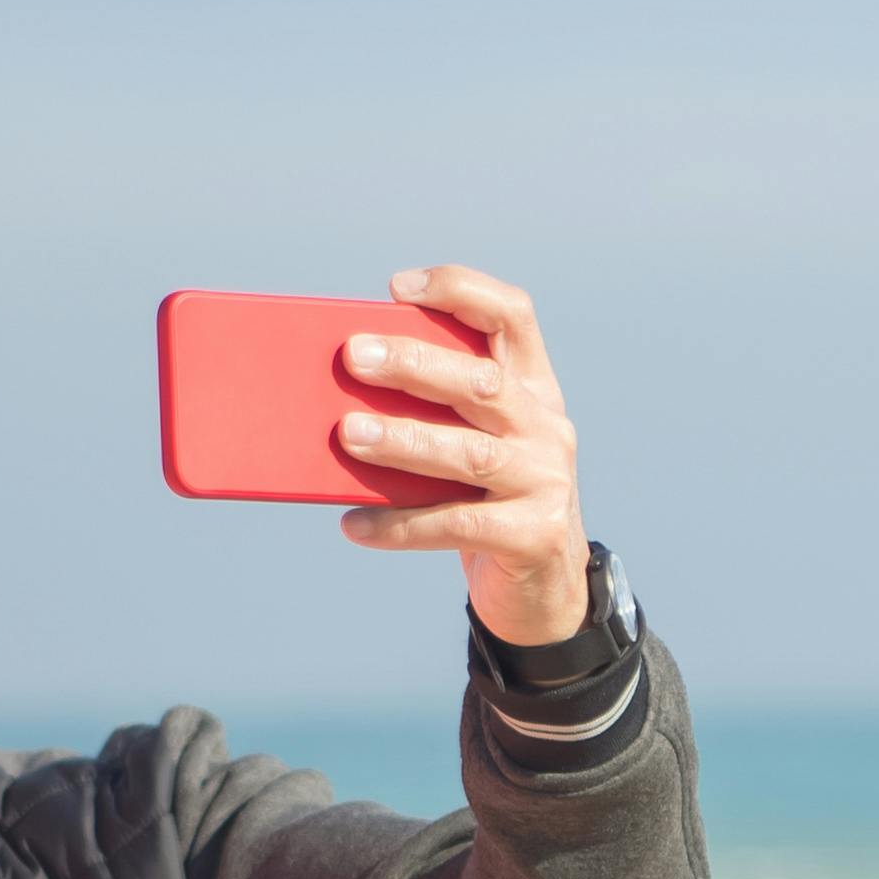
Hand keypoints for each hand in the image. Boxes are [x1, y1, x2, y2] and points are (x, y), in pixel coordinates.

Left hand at [332, 263, 588, 650]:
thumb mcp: (472, 443)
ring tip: (346, 433)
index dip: (459, 291)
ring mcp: (545, 481)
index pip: (511, 315)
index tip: (397, 289)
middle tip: (352, 357)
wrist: (542, 589)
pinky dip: (400, 526)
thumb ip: (434, 413)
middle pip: (481, 382)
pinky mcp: (533, 536)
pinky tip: (354, 525)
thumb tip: (331, 396)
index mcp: (533, 387)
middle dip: (414, 365)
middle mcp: (546, 426)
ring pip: (468, 453)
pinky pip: (456, 525)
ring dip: (404, 440)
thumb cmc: (485, 500)